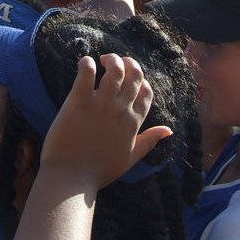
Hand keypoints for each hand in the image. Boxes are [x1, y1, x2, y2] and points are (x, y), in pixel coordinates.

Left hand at [39, 54, 171, 189]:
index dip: (141, 80)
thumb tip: (169, 130)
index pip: (146, 91)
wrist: (71, 180)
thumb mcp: (131, 158)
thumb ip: (150, 141)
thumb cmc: (99, 171)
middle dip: (128, 63)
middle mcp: (121, 110)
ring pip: (115, 70)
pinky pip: (87, 73)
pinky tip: (85, 62)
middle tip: (115, 62)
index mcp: (134, 122)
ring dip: (112, 59)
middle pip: (134, 75)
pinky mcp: (79, 102)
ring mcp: (101, 105)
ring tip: (102, 60)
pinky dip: (87, 63)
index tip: (128, 81)